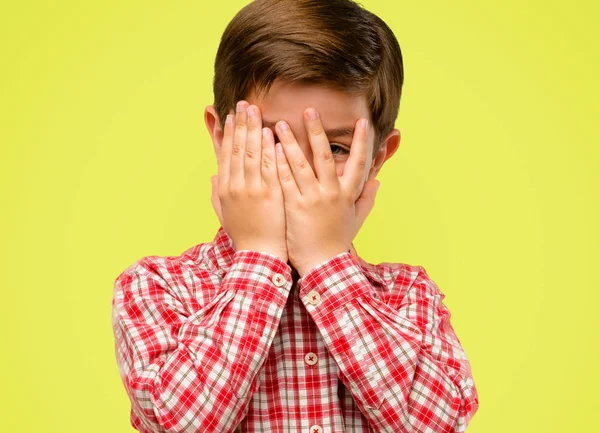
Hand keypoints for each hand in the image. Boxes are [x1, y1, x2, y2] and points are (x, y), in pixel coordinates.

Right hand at [213, 101, 287, 261]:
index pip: (225, 155)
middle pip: (237, 149)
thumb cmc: (244, 236)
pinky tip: (270, 132)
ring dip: (253, 130)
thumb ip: (216, 194)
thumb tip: (214, 176)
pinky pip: (269, 167)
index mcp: (224, 189)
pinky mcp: (270, 195)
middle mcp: (235, 186)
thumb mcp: (224, 215)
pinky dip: (268, 149)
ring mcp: (252, 190)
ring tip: (255, 110)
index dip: (228, 133)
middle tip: (244, 104)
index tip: (231, 116)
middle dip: (241, 124)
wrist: (259, 256)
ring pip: (251, 153)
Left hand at [274, 108, 379, 275]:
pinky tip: (269, 149)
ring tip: (281, 124)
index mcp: (347, 194)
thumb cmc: (337, 243)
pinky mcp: (294, 207)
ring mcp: (312, 199)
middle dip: (318, 131)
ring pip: (301, 165)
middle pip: (325, 157)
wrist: (323, 266)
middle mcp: (331, 193)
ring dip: (291, 143)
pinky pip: (285, 181)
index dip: (361, 142)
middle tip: (310, 110)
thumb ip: (366, 199)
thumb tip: (377, 182)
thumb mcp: (356, 220)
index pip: (358, 163)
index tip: (362, 122)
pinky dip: (278, 164)